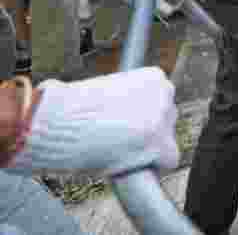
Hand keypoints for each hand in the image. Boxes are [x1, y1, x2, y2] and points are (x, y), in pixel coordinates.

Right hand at [9, 68, 178, 176]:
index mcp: (154, 78)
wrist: (60, 122)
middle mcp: (165, 95)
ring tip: (121, 154)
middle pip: (166, 120)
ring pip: (166, 141)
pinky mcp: (160, 144)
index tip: (129, 127)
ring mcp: (164, 119)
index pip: (162, 102)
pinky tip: (135, 169)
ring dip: (148, 150)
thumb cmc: (74, 110)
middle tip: (122, 142)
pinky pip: (168, 161)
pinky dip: (154, 168)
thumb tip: (130, 118)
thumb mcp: (106, 93)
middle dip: (147, 133)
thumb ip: (126, 101)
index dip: (145, 118)